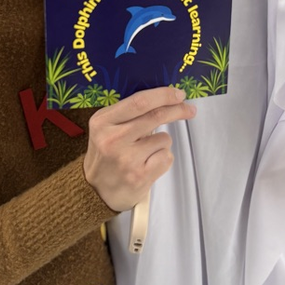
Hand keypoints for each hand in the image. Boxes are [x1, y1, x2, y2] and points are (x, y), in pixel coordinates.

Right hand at [84, 87, 195, 212]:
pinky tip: (149, 163)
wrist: (96, 190)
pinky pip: (166, 157)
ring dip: (162, 142)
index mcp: (103, 121)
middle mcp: (113, 139)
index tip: (178, 94)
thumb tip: (164, 98)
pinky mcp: (139, 176)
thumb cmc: (107, 154)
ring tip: (146, 151)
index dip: (163, 95)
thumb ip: (129, 113)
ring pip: (164, 138)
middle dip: (177, 110)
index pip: (139, 102)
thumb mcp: (106, 127)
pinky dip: (163, 158)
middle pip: (156, 116)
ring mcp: (126, 159)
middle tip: (189, 109)